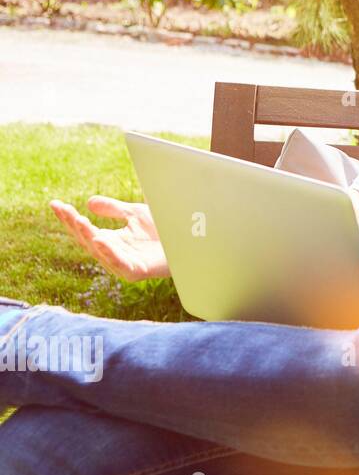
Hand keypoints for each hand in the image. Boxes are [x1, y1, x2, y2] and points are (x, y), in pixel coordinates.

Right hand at [49, 196, 170, 280]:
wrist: (188, 240)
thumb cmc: (164, 229)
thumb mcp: (135, 214)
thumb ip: (113, 209)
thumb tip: (88, 202)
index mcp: (110, 241)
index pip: (84, 230)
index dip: (69, 218)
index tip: (55, 204)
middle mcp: (113, 254)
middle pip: (87, 240)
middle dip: (75, 225)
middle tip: (65, 210)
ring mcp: (124, 264)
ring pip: (100, 251)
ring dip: (88, 236)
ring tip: (79, 220)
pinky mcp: (138, 272)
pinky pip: (120, 264)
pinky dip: (109, 253)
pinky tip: (99, 241)